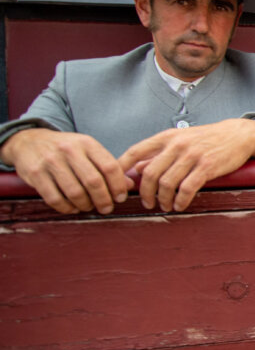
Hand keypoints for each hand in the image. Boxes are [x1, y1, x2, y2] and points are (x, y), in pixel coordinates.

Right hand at [0, 128, 131, 213]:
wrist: (28, 141)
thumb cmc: (66, 150)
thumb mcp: (88, 150)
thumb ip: (108, 167)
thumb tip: (130, 185)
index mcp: (87, 143)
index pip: (110, 167)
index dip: (118, 186)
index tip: (120, 198)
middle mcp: (69, 150)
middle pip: (94, 182)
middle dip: (104, 200)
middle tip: (107, 208)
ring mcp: (51, 161)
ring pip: (75, 192)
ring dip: (85, 205)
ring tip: (88, 207)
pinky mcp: (35, 174)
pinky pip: (55, 199)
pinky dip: (67, 208)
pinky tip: (72, 208)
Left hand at [118, 119, 254, 211]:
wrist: (238, 134)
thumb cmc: (208, 138)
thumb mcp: (180, 140)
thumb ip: (157, 154)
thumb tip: (136, 169)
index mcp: (167, 137)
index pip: (135, 151)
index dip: (121, 168)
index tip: (117, 184)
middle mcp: (177, 145)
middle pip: (150, 173)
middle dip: (145, 193)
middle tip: (147, 203)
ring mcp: (192, 156)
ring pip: (167, 183)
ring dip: (162, 199)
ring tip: (165, 206)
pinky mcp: (207, 166)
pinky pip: (187, 188)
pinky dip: (180, 200)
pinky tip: (180, 205)